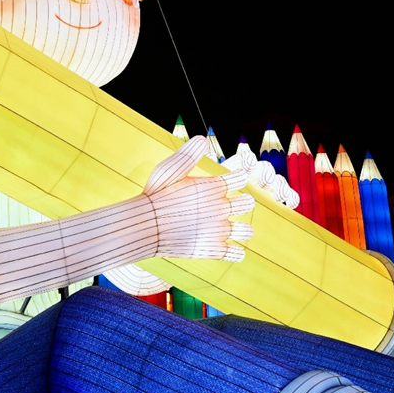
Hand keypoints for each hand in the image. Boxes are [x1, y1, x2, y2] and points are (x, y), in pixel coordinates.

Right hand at [144, 135, 254, 262]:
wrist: (146, 225)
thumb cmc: (155, 196)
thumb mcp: (170, 169)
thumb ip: (188, 155)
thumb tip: (202, 139)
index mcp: (214, 187)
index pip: (241, 178)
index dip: (238, 177)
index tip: (235, 179)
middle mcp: (221, 208)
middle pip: (247, 203)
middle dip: (243, 202)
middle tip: (234, 204)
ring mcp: (219, 230)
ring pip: (247, 231)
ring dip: (243, 230)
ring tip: (234, 229)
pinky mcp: (213, 249)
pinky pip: (236, 253)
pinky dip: (236, 252)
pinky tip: (230, 249)